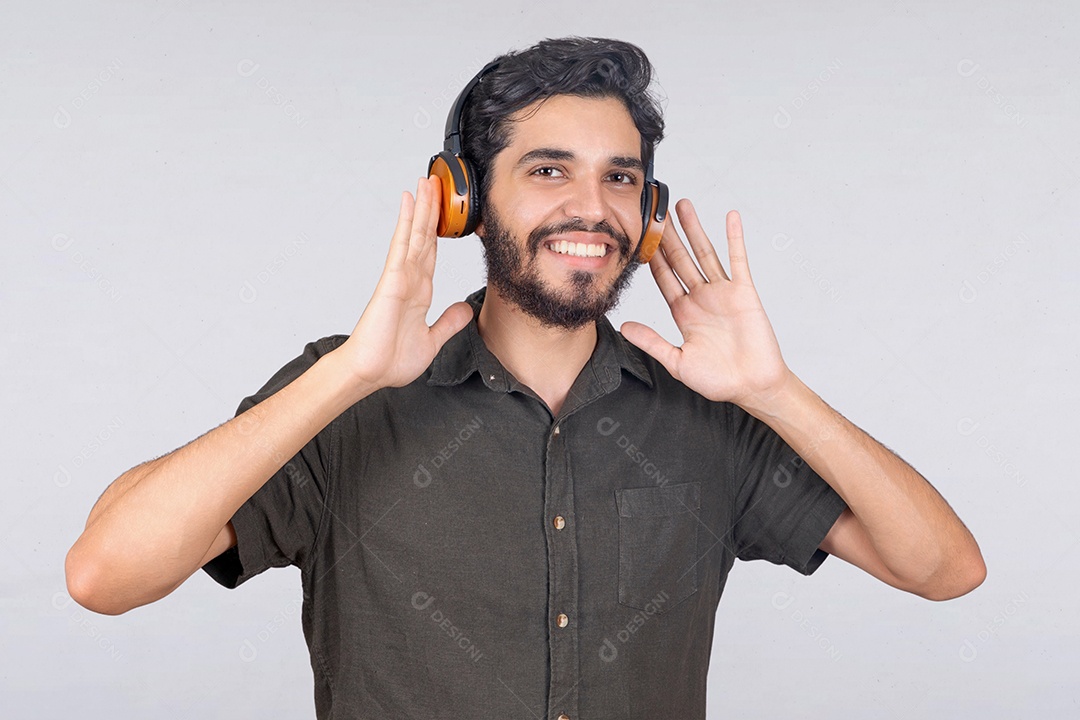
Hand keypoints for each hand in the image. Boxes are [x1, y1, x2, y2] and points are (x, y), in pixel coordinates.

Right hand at [335, 175, 473, 391]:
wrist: (370, 374)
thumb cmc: (391, 361)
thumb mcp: (432, 341)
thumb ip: (448, 323)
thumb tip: (465, 310)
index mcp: (420, 292)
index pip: (432, 253)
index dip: (439, 231)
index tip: (444, 211)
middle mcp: (411, 280)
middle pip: (425, 237)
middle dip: (432, 210)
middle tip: (436, 182)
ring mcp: (401, 277)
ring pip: (415, 234)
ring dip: (422, 207)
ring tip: (426, 181)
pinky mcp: (393, 280)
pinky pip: (403, 246)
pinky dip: (407, 223)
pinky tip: (410, 203)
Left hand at [620, 200, 792, 410]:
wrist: (753, 386)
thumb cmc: (718, 380)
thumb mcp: (677, 362)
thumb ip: (652, 342)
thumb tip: (624, 327)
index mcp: (683, 313)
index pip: (663, 278)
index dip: (651, 257)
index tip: (639, 237)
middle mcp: (701, 298)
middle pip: (680, 259)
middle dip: (668, 236)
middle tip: (656, 211)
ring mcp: (722, 292)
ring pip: (705, 253)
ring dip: (695, 229)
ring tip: (684, 205)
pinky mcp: (744, 292)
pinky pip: (738, 260)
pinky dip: (735, 238)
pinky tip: (730, 218)